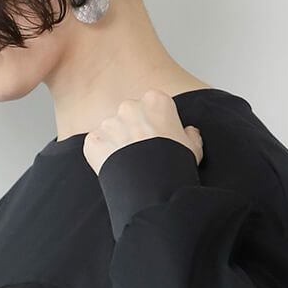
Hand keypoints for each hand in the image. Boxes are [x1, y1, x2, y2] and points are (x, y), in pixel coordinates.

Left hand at [82, 88, 203, 175]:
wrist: (153, 187)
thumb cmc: (175, 165)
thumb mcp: (193, 148)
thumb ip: (191, 134)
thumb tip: (189, 132)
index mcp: (155, 100)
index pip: (152, 106)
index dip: (155, 123)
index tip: (158, 138)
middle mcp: (130, 106)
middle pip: (129, 116)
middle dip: (133, 130)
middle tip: (142, 154)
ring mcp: (109, 123)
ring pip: (111, 130)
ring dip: (117, 143)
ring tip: (129, 165)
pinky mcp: (93, 140)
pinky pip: (95, 145)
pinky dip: (102, 155)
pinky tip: (116, 169)